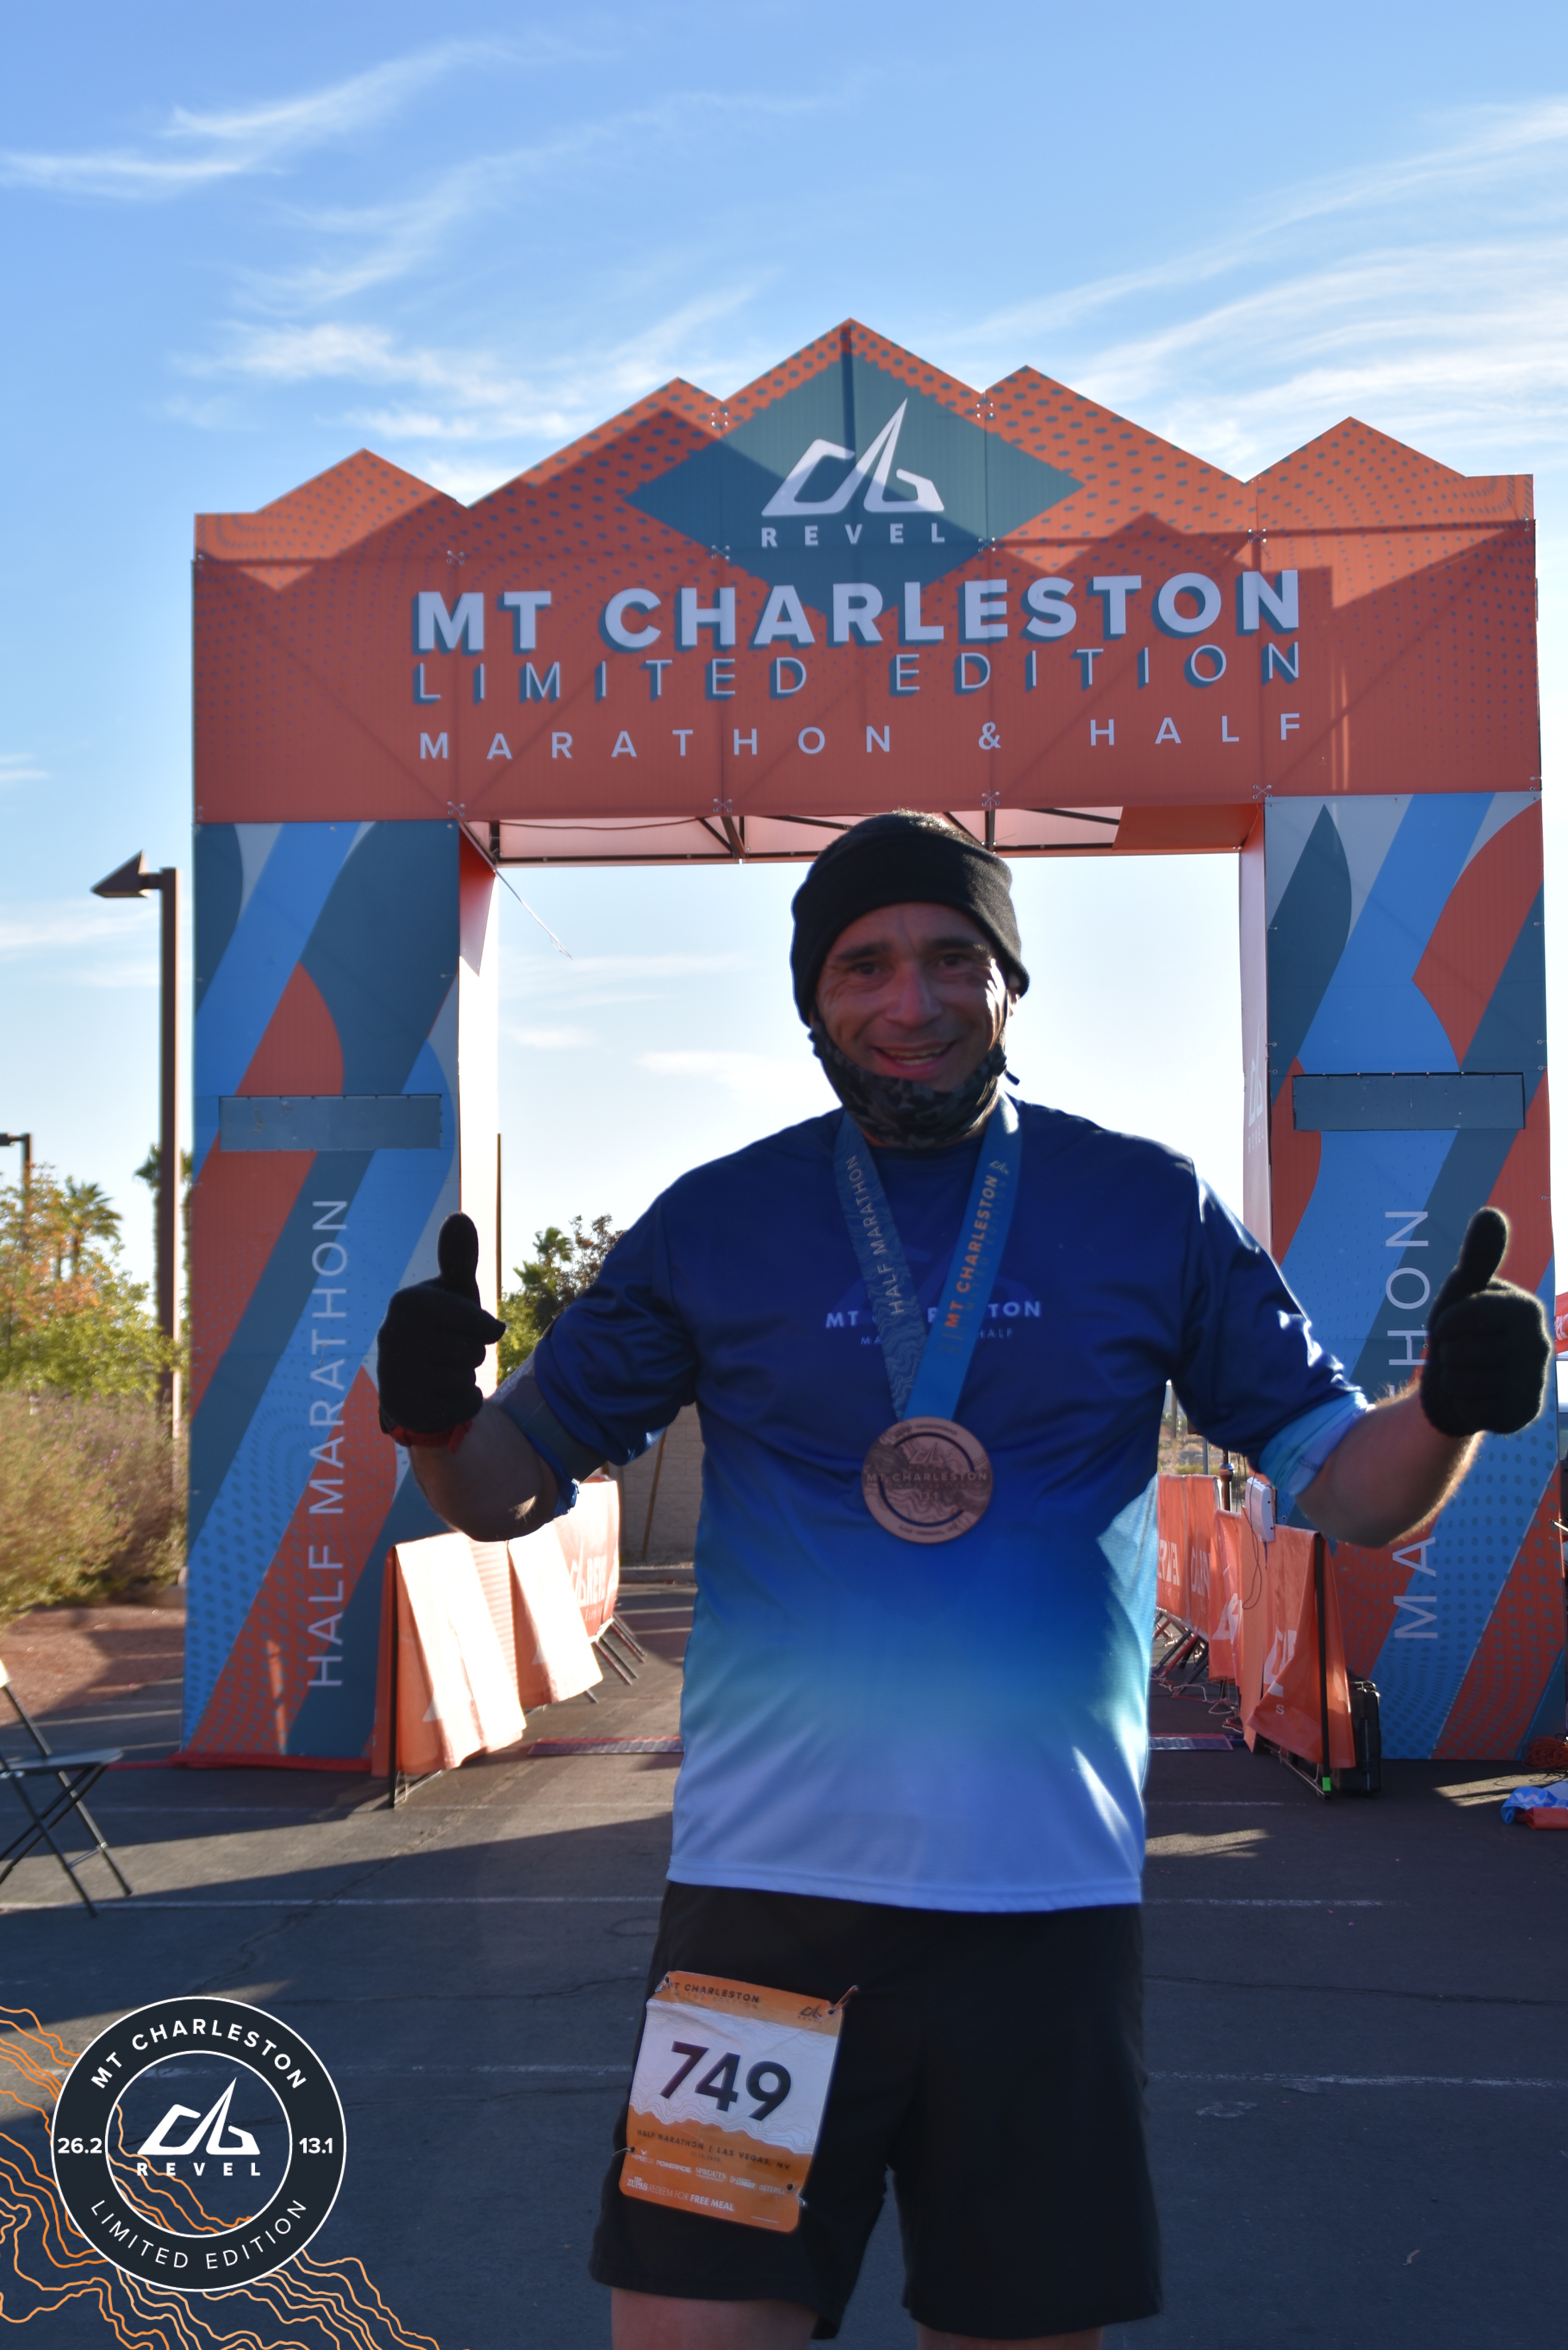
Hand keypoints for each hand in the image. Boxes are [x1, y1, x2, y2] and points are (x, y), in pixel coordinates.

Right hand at [376, 1213, 505, 1439]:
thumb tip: (459, 1216)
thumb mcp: (454, 1294)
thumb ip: (459, 1258)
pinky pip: (465, 1406)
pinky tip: (442, 1396)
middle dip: (472, 1355)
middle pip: (475, 1352)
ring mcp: (395, 1374)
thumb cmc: (442, 1330)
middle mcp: (393, 1335)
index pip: (479, 1323)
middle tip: (449, 1353)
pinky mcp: (405, 1408)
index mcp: (408, 1302)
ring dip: (464, 1379)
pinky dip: (464, 1404)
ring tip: (442, 1373)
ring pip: (467, 1379)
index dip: (483, 1329)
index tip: (466, 1328)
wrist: (415, 1384)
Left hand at [1419, 1207, 1550, 1438]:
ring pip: (1460, 1380)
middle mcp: (1538, 1344)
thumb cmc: (1460, 1332)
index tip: (1452, 1326)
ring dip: (1451, 1379)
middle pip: (1457, 1351)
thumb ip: (1477, 1257)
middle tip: (1461, 1354)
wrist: (1463, 1384)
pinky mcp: (1523, 1414)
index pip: (1463, 1314)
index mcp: (1524, 1308)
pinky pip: (1469, 1410)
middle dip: (1447, 1353)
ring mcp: (1534, 1382)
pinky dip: (1462, 1405)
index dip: (1444, 1323)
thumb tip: (1492, 1212)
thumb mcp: (1462, 1293)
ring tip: (1467, 1374)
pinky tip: (1476, 1399)